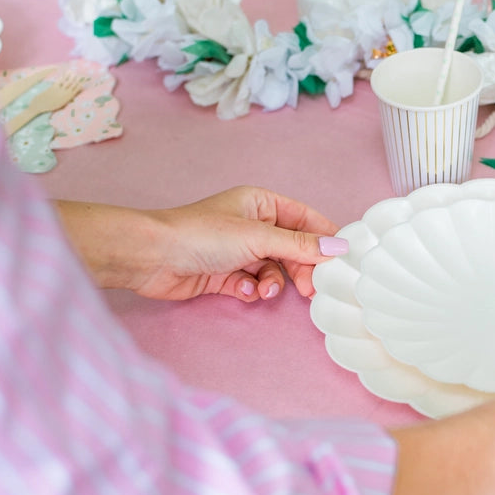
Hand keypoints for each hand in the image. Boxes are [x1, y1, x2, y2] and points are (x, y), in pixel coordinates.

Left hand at [56, 186, 346, 300]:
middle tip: (309, 289)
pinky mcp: (225, 274)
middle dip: (300, 268)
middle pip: (292, 248)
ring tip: (265, 291)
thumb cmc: (203, 235)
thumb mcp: (259, 237)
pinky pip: (253, 284)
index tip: (343, 259)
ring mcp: (239, 251)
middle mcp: (252, 225)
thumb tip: (340, 247)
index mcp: (262, 204)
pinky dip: (251, 290)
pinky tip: (243, 291)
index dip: (324, 237)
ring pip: (274, 270)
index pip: (305, 219)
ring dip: (274, 283)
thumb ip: (301, 245)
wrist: (152, 257)